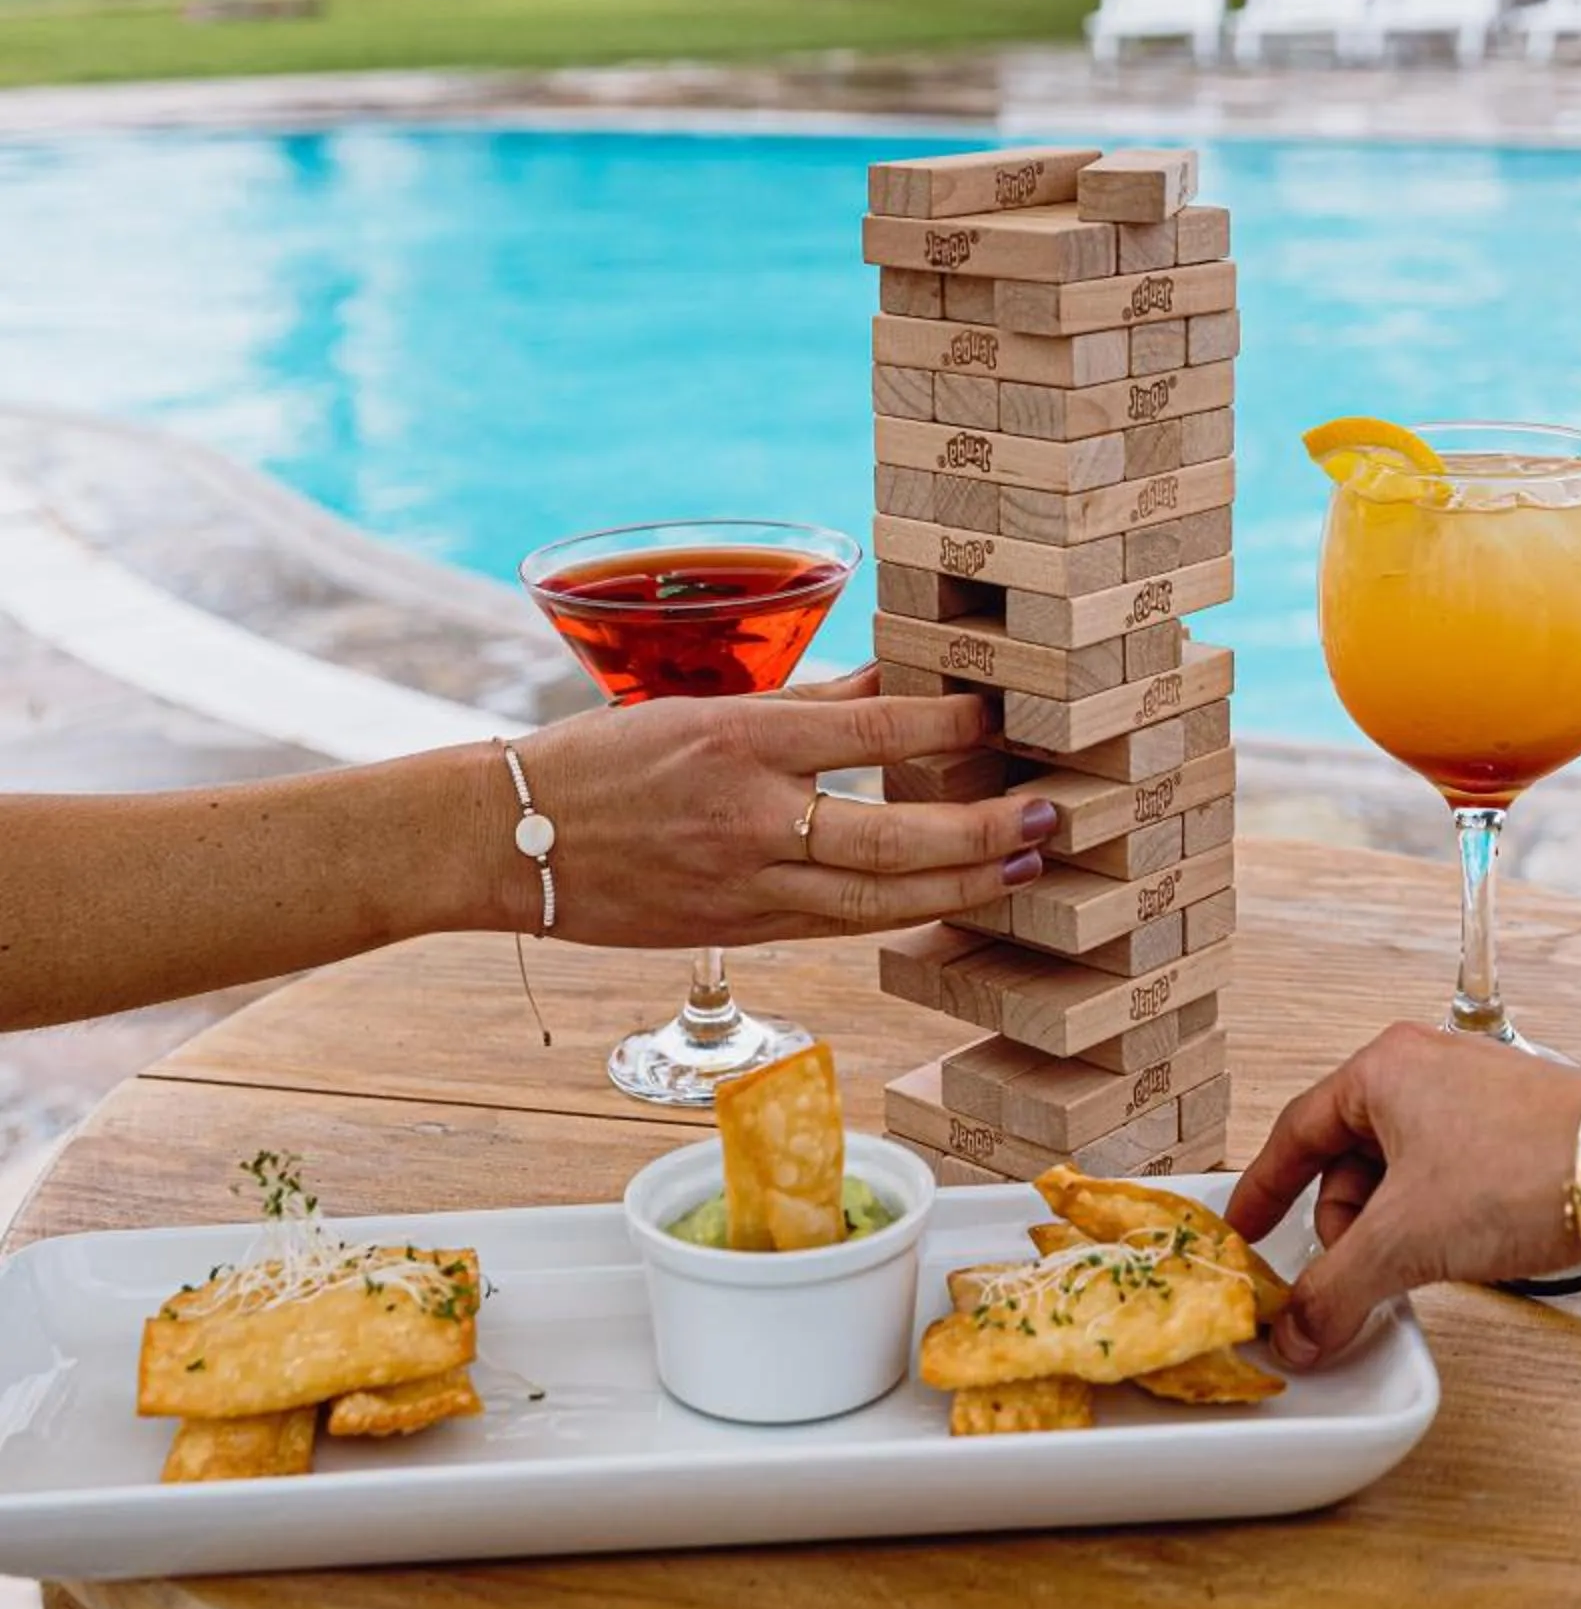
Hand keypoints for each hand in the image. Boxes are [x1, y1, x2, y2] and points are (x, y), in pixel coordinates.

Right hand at [501, 670, 1050, 949]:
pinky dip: (900, 912)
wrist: (507, 839)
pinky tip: (947, 899)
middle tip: (1044, 814)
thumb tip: (894, 679)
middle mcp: (747, 815)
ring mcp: (742, 883)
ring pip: (876, 895)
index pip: (871, 729)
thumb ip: (804, 701)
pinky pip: (837, 924)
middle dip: (980, 830)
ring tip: (1023, 865)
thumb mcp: (701, 707)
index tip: (1001, 721)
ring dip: (961, 884)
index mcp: (739, 739)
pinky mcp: (735, 929)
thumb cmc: (601, 759)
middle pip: (891, 835)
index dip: (948, 728)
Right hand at [1226, 1025, 1580, 1365]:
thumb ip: (1335, 1290)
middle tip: (1348, 1279)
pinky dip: (1434, 1226)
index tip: (1243, 1232)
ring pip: (1400, 1177)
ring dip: (1392, 1233)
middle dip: (1342, 1228)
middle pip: (1347, 1160)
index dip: (1263, 1190)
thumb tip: (1298, 1330)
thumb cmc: (1527, 1168)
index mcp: (1382, 1068)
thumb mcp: (1405, 1240)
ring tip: (1410, 1274)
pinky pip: (1446, 1185)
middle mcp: (1425, 1073)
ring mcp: (1473, 1104)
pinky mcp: (1514, 1137)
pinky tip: (1452, 1261)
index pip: (1295, 1131)